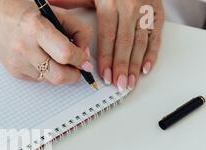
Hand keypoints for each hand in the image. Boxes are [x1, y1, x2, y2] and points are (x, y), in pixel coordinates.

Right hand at [0, 0, 93, 84]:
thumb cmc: (25, 11)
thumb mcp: (55, 12)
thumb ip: (77, 30)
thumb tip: (85, 55)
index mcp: (35, 28)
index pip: (65, 54)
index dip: (80, 59)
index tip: (84, 58)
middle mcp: (24, 48)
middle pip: (58, 76)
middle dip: (73, 75)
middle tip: (77, 68)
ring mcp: (17, 62)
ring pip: (50, 80)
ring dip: (59, 73)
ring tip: (58, 59)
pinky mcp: (14, 71)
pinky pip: (38, 80)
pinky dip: (46, 72)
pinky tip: (41, 58)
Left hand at [50, 0, 164, 90]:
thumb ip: (69, 1)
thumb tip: (48, 7)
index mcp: (110, 2)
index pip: (108, 35)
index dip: (106, 57)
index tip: (103, 74)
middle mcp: (129, 7)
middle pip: (124, 42)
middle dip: (121, 66)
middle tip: (118, 85)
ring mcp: (145, 10)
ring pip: (140, 42)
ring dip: (135, 65)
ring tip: (129, 82)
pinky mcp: (157, 12)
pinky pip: (155, 36)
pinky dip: (152, 54)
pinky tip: (145, 68)